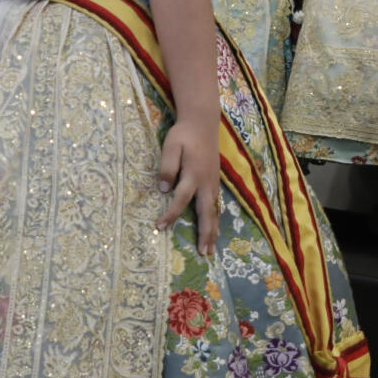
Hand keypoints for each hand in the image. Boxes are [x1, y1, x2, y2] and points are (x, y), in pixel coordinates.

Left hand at [157, 118, 220, 255]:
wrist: (202, 123)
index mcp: (193, 174)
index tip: (160, 226)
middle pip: (206, 213)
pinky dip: (215, 219)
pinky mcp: (215, 181)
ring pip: (214, 211)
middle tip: (203, 253)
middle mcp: (206, 182)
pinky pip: (216, 205)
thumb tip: (163, 189)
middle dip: (204, 234)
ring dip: (213, 231)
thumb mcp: (170, 146)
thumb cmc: (184, 135)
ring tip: (210, 249)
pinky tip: (214, 229)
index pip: (180, 199)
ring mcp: (213, 183)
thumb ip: (168, 167)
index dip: (170, 214)